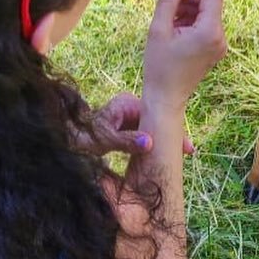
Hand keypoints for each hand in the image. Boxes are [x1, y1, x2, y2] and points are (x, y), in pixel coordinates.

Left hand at [76, 92, 194, 155]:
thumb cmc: (85, 135)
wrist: (70, 137)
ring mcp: (131, 116)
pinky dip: (154, 144)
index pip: (155, 114)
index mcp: (128, 103)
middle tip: (188, 150)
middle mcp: (132, 106)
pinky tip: (165, 155)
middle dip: (171, 134)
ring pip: (153, 128)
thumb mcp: (106, 139)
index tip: (184, 145)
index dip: (170, 129)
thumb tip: (150, 144)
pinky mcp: (129, 126)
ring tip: (181, 153)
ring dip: (164, 141)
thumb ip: (126, 141)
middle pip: (156, 120)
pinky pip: (146, 134)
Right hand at [142, 0, 226, 110]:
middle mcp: (220, 38)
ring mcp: (219, 45)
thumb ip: (168, 1)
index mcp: (209, 32)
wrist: (165, 98)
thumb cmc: (159, 67)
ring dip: (189, 7)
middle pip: (211, 2)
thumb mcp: (158, 30)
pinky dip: (191, 20)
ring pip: (207, 13)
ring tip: (168, 17)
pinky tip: (174, 28)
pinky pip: (206, 25)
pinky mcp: (215, 50)